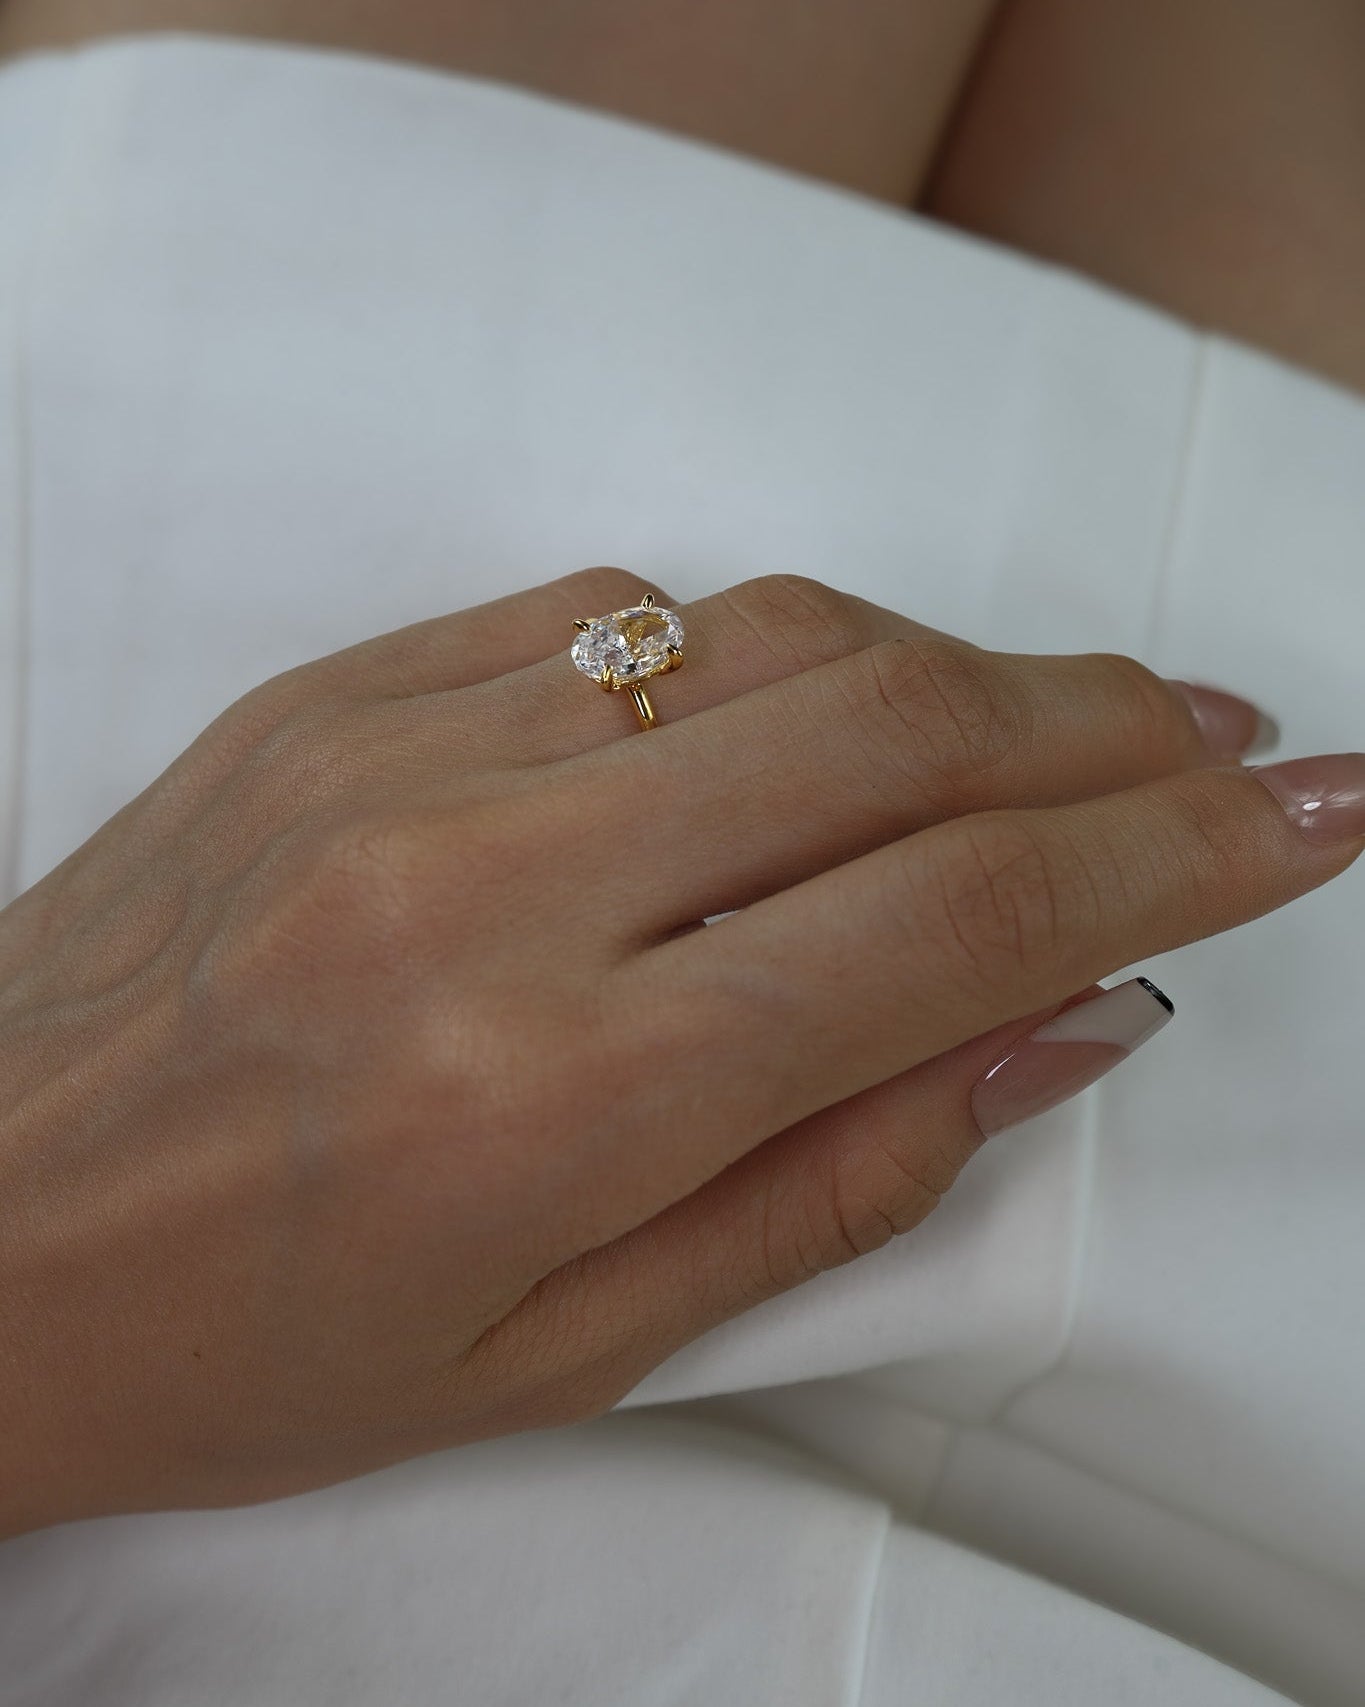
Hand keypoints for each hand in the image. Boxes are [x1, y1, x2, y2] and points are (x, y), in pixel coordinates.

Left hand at [1, 567, 1359, 1535]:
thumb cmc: (248, 1341)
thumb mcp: (570, 1343)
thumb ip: (836, 1173)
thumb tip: (1053, 1020)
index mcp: (554, 1091)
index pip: (949, 917)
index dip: (1171, 855)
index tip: (1304, 815)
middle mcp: (486, 886)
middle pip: (889, 730)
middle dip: (1103, 725)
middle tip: (1221, 740)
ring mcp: (396, 757)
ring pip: (765, 635)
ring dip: (950, 668)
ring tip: (1056, 723)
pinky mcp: (334, 690)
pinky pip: (605, 612)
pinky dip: (751, 647)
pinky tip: (802, 713)